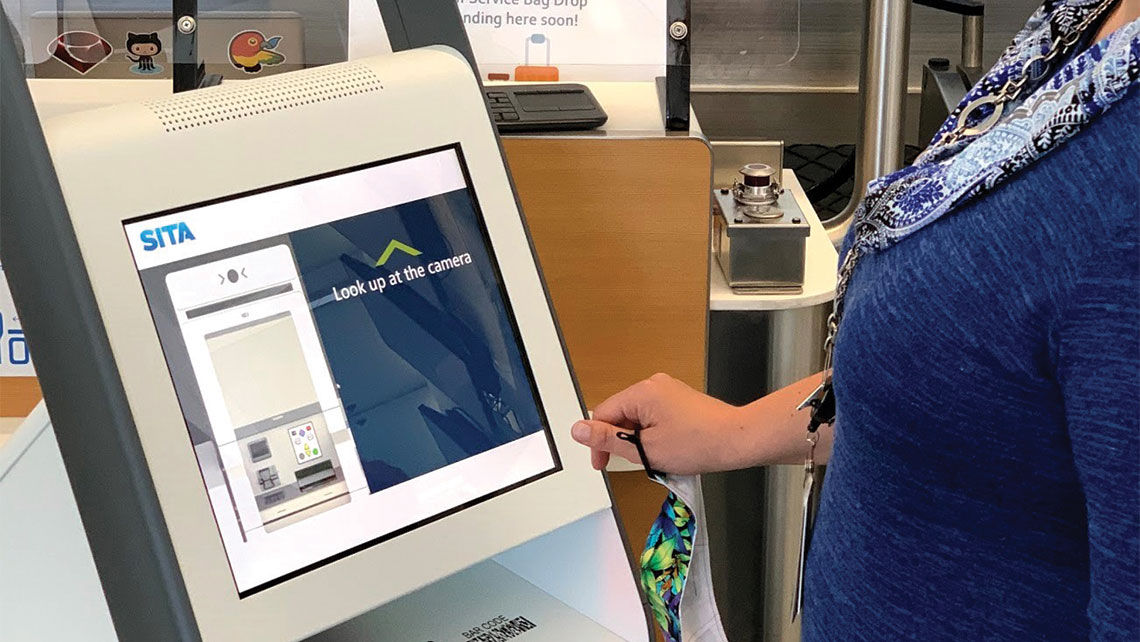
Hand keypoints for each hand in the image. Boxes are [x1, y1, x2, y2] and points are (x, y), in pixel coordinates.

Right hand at [570, 373, 743, 474]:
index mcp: (641, 392)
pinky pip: (654, 416)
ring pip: (638, 418)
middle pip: (621, 414)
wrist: (738, 440)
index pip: (604, 414)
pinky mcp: (680, 399)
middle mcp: (654, 385)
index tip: (603, 464)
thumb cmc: (698, 444)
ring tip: (656, 458)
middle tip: (635, 463)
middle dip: (623, 441)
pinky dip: (654, 434)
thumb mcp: (645, 448)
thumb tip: (578, 430)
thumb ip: (608, 439)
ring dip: (639, 440)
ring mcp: (669, 390)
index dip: (599, 442)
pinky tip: (667, 450)